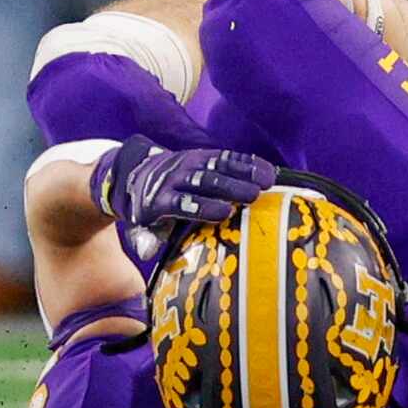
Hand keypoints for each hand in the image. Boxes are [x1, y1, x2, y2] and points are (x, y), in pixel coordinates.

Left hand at [92, 136, 275, 234]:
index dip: (202, 207)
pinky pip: (227, 156)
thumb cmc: (148, 208)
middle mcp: (177, 177)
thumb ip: (145, 239)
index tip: (224, 212)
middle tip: (254, 196)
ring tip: (268, 180)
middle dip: (230, 187)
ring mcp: (192, 163)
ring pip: (219, 165)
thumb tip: (148, 253)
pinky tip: (267, 169)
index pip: (182, 202)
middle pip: (206, 181)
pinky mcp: (204, 154)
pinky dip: (247, 162)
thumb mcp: (141, 225)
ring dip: (244, 171)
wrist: (139, 172)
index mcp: (160, 198)